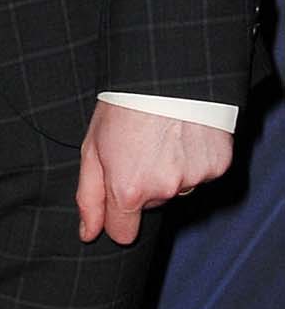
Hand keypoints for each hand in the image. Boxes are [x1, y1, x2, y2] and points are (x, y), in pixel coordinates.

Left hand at [76, 103, 232, 244]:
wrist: (166, 75)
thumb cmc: (123, 107)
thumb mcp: (92, 149)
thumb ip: (90, 197)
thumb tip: (89, 233)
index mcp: (128, 190)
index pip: (123, 233)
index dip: (117, 218)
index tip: (118, 199)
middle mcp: (163, 190)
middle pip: (150, 206)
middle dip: (144, 185)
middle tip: (139, 149)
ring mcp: (194, 178)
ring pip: (177, 189)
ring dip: (170, 172)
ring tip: (163, 138)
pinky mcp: (218, 165)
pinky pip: (201, 173)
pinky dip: (193, 159)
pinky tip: (185, 136)